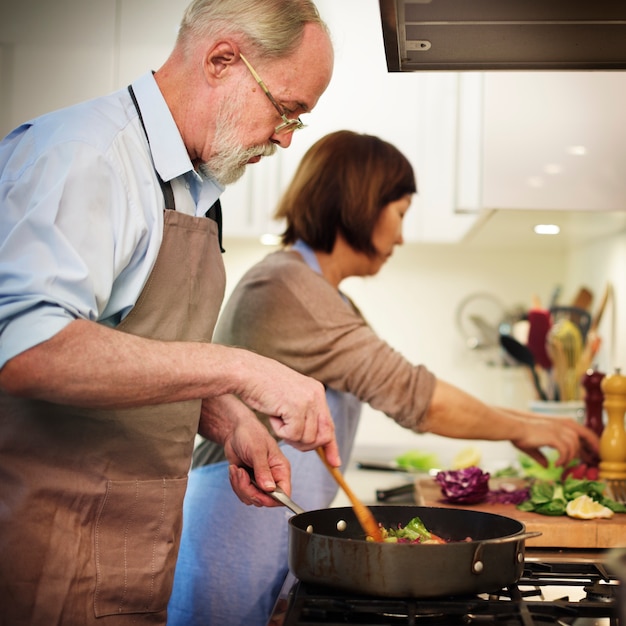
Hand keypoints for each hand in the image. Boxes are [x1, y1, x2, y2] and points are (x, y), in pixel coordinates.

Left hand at [199, 394, 291, 506]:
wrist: (235, 431)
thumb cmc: (251, 434)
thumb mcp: (257, 450)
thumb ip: (263, 470)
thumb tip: (269, 489)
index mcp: (281, 469)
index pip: (284, 494)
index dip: (272, 499)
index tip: (258, 494)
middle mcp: (272, 478)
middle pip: (265, 500)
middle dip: (249, 491)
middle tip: (241, 474)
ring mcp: (260, 481)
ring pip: (252, 498)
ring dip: (240, 486)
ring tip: (237, 469)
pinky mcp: (248, 482)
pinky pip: (242, 493)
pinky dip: (235, 484)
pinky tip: (235, 469)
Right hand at [233, 351, 340, 466]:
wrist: (246, 372)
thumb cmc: (261, 384)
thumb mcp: (289, 397)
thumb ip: (304, 413)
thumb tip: (316, 438)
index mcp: (316, 390)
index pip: (329, 424)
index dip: (331, 445)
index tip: (335, 462)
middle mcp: (316, 394)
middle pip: (323, 435)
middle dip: (306, 444)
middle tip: (287, 435)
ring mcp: (308, 401)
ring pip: (307, 438)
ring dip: (288, 435)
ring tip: (276, 417)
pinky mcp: (297, 407)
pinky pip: (293, 435)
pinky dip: (280, 431)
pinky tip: (273, 415)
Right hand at [510, 413, 599, 467]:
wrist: (513, 428)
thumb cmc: (518, 436)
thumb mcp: (532, 447)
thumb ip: (541, 456)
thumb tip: (546, 466)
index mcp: (555, 427)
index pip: (575, 435)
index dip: (580, 446)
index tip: (580, 458)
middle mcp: (558, 427)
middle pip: (578, 440)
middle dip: (579, 453)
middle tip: (573, 465)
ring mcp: (557, 431)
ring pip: (573, 446)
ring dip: (569, 457)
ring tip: (562, 465)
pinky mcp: (553, 437)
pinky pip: (565, 451)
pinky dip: (563, 459)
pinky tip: (556, 465)